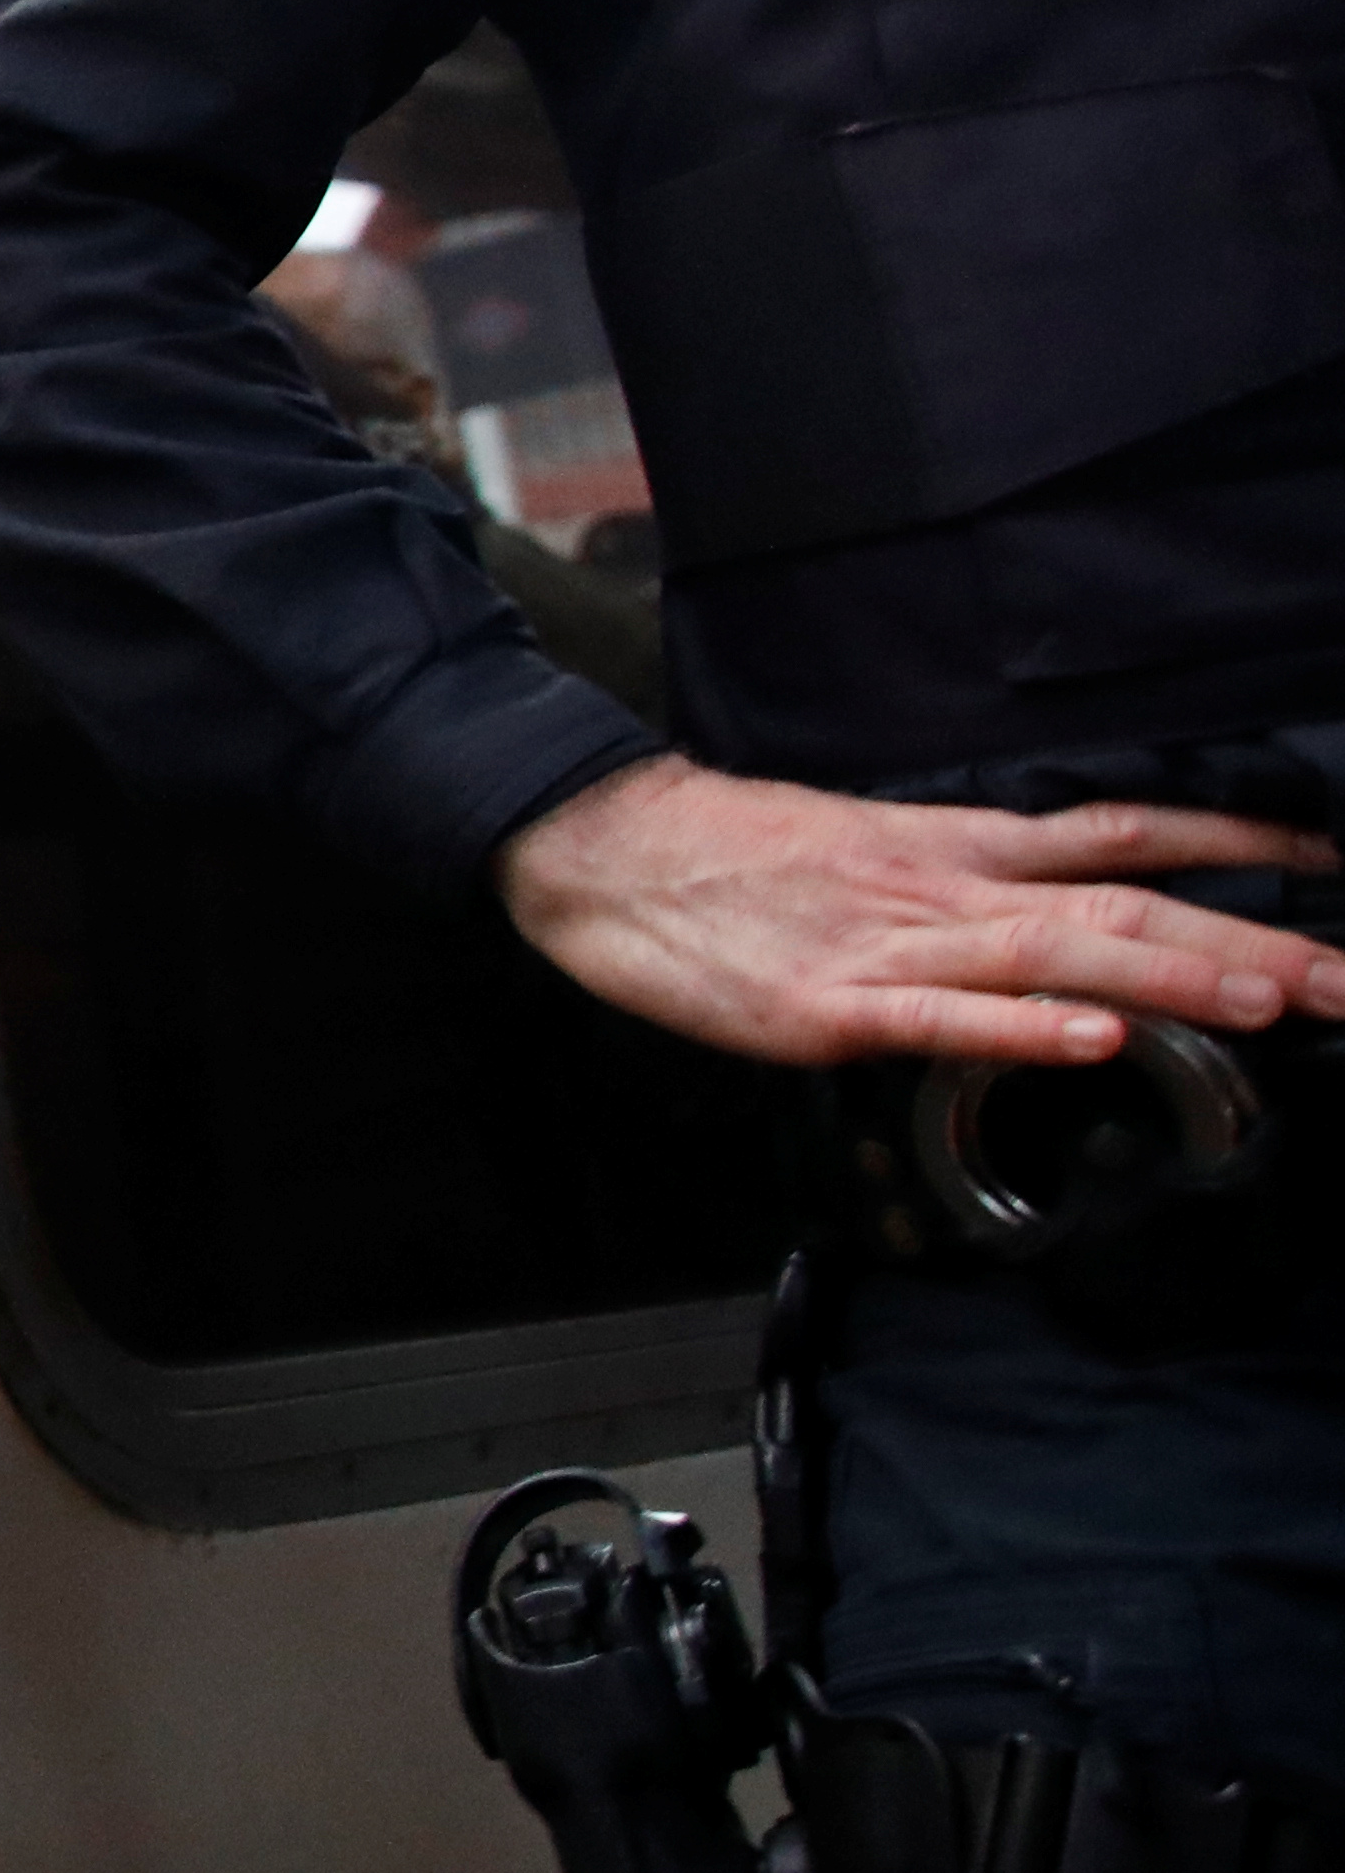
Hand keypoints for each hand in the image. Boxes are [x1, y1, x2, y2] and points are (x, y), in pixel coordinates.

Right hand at [497, 756, 1344, 1069]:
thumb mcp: (860, 849)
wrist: (600, 848)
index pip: (1124, 833)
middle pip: (1122, 904)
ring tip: (1270, 998)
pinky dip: (1024, 1028)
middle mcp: (944, 889)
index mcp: (954, 848)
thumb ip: (953, 887)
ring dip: (1168, 975)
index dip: (1234, 844)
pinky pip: (941, 1020)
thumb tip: (1036, 923)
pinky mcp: (827, 1008)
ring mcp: (889, 947)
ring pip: (1052, 957)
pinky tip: (1095, 1040)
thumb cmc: (724, 859)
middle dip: (1246, 941)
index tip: (1332, 861)